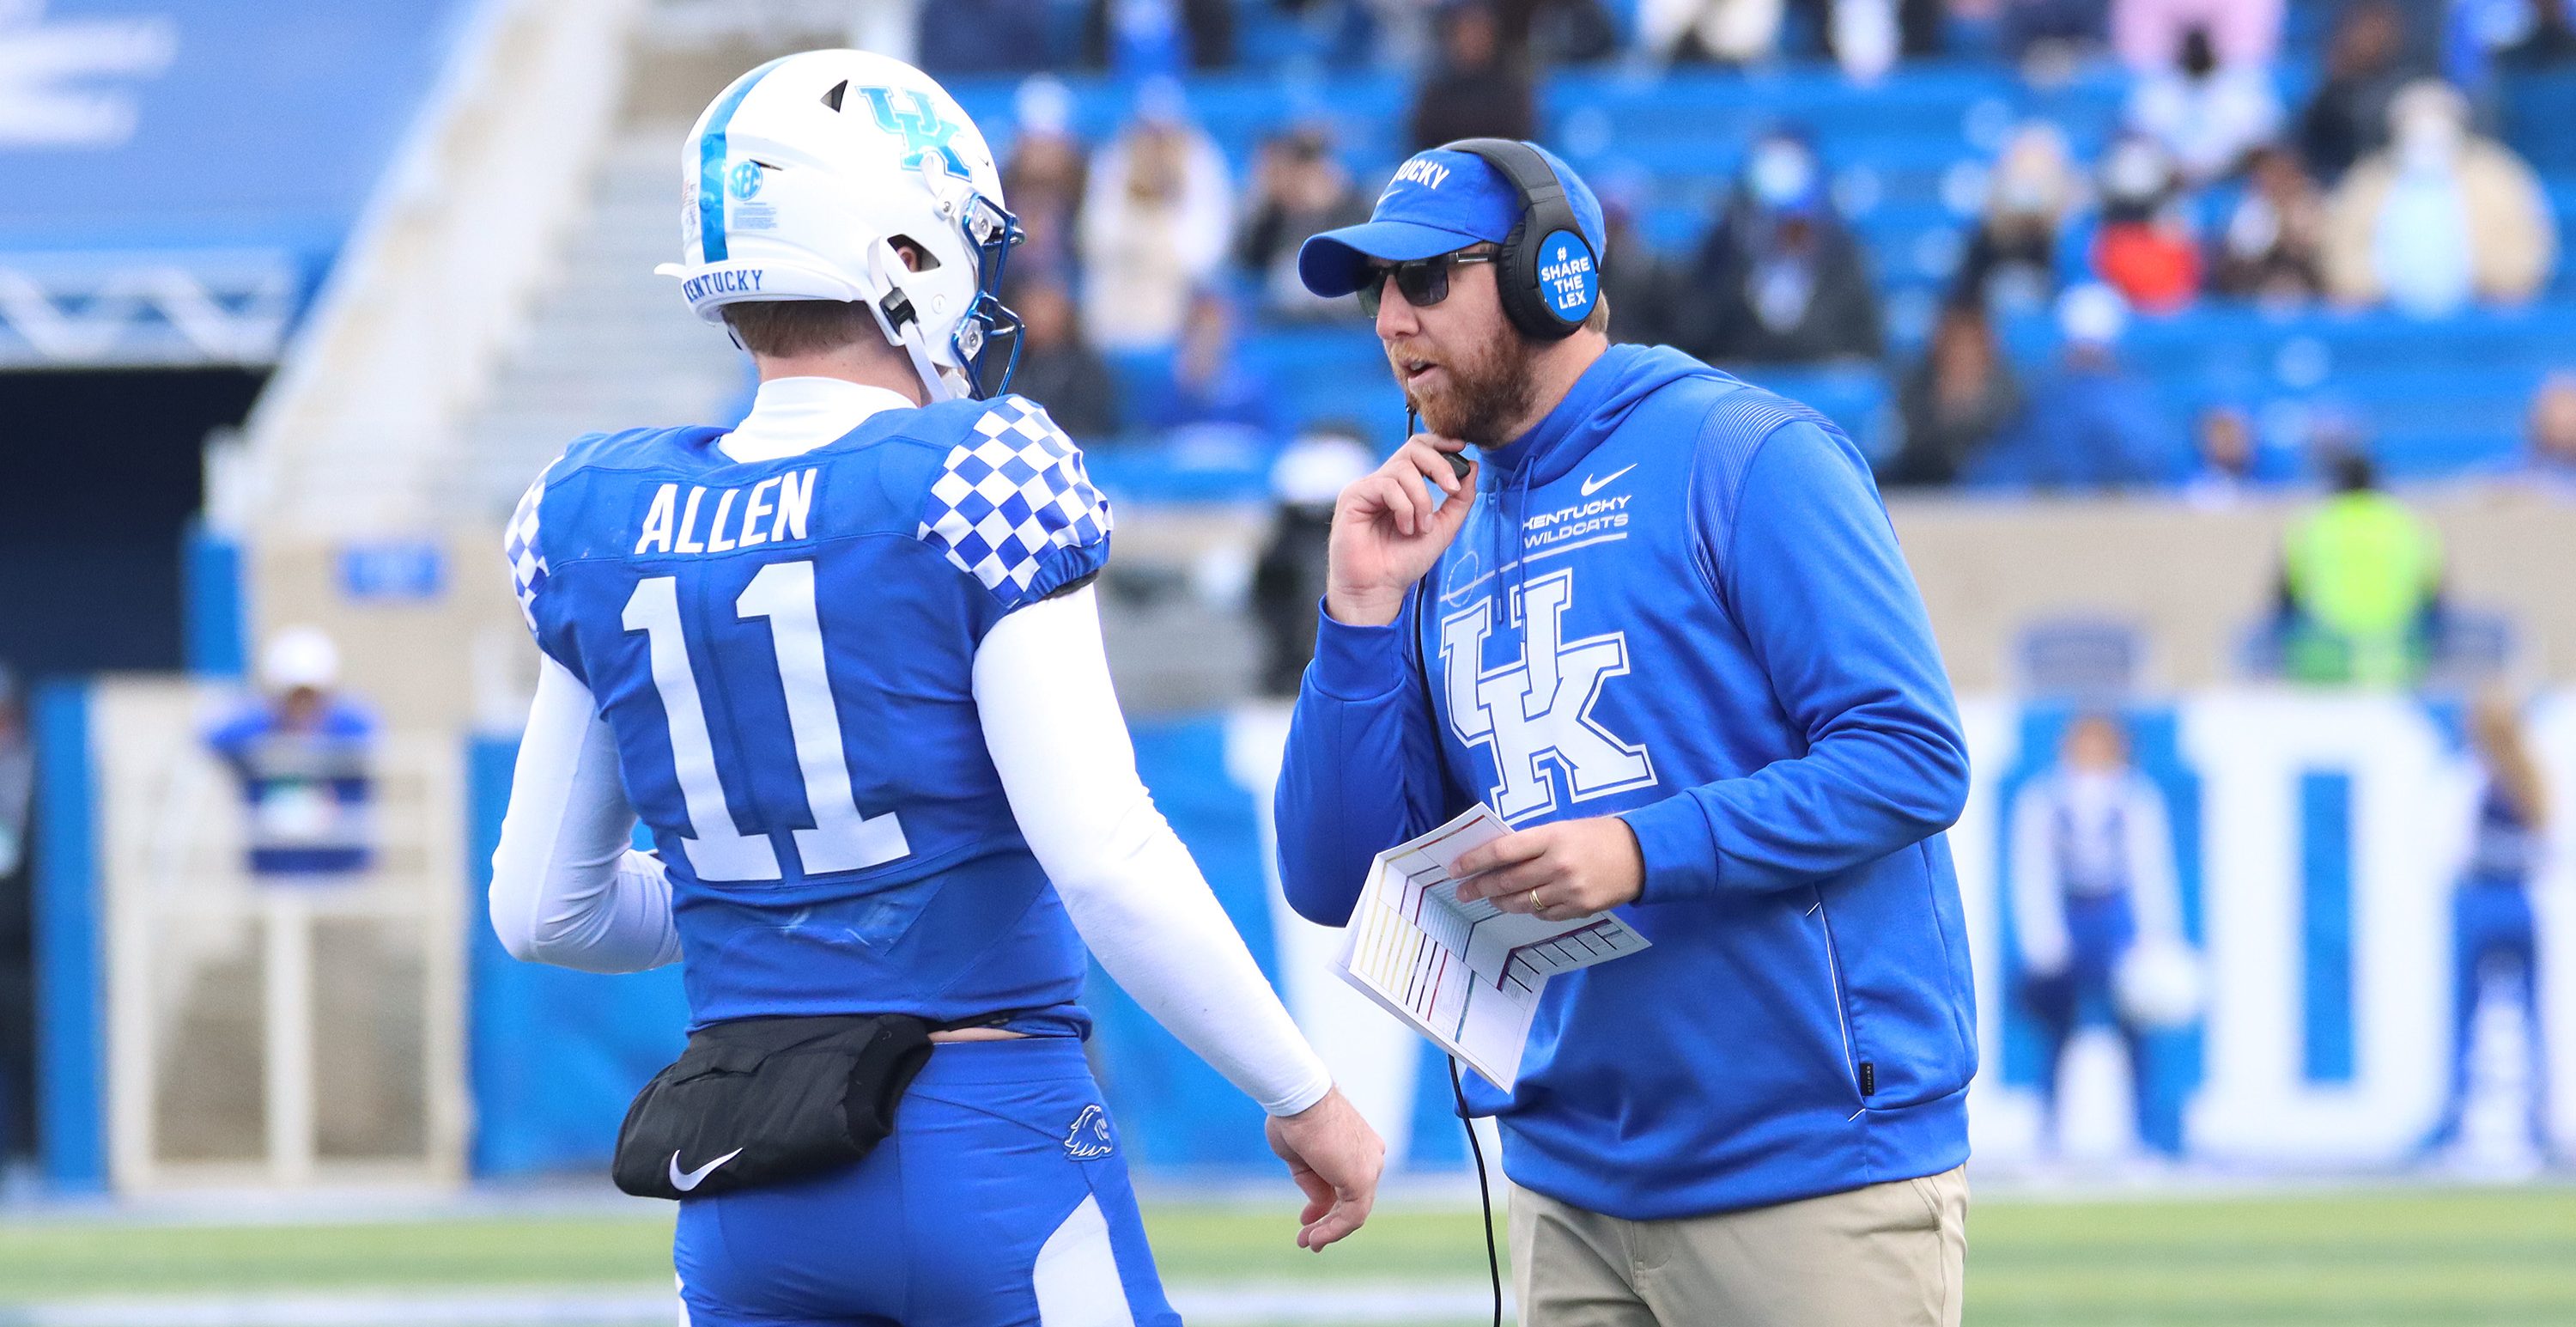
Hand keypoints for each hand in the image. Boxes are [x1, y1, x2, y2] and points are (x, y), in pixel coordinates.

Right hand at [1263, 1087, 1384, 1250]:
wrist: (1298, 1100)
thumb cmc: (1295, 1118)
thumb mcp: (1302, 1159)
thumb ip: (1314, 1182)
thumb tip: (1319, 1207)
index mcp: (1361, 1146)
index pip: (1348, 1184)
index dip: (1327, 1205)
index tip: (1306, 1217)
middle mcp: (1372, 1156)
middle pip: (1353, 1199)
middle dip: (1328, 1220)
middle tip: (1307, 1237)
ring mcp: (1370, 1168)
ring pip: (1354, 1211)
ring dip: (1329, 1230)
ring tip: (1307, 1242)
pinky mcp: (1363, 1180)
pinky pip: (1352, 1216)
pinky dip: (1333, 1230)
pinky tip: (1314, 1237)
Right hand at [1324, 434, 1476, 627]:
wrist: (1378, 589)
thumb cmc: (1404, 563)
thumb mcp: (1443, 528)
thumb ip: (1460, 500)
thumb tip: (1473, 467)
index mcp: (1402, 486)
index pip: (1420, 449)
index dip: (1441, 443)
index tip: (1463, 448)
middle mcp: (1384, 482)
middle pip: (1413, 448)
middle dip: (1439, 465)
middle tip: (1451, 489)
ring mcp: (1368, 487)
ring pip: (1403, 469)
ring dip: (1422, 499)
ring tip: (1421, 527)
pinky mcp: (1354, 496)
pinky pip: (1387, 485)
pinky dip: (1404, 507)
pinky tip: (1405, 528)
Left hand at [1452, 816, 1645, 920]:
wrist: (1641, 855)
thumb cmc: (1598, 835)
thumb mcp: (1564, 828)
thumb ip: (1533, 842)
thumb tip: (1496, 857)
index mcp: (1552, 837)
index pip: (1502, 851)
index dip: (1474, 861)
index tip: (1455, 869)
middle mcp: (1557, 865)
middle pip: (1507, 881)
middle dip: (1479, 887)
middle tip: (1463, 891)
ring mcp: (1569, 890)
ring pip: (1521, 902)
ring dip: (1499, 901)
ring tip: (1488, 898)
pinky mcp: (1579, 909)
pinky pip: (1543, 914)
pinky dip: (1529, 909)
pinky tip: (1522, 903)